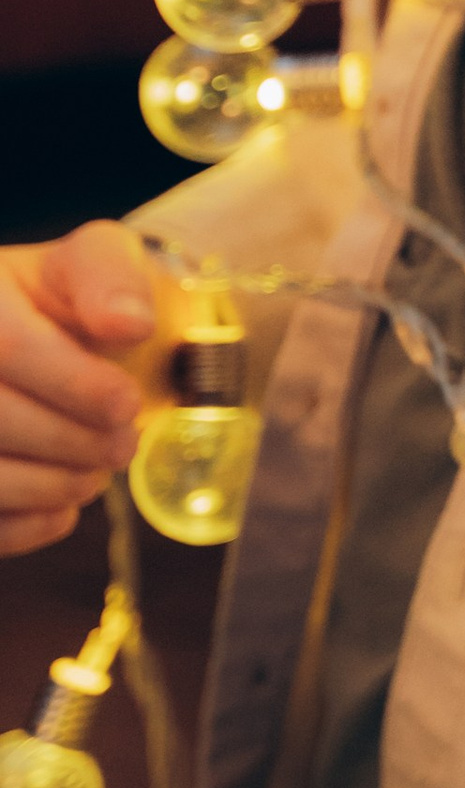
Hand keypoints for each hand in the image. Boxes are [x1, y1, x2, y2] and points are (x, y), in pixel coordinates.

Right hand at [0, 221, 158, 554]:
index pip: (9, 347)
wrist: (43, 332)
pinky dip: (24, 527)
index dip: (75, 385)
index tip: (127, 404)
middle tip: (122, 445)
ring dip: (52, 485)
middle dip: (72, 441)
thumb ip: (112, 280)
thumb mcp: (95, 261)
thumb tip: (129, 323)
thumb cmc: (66, 299)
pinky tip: (60, 508)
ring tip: (94, 472)